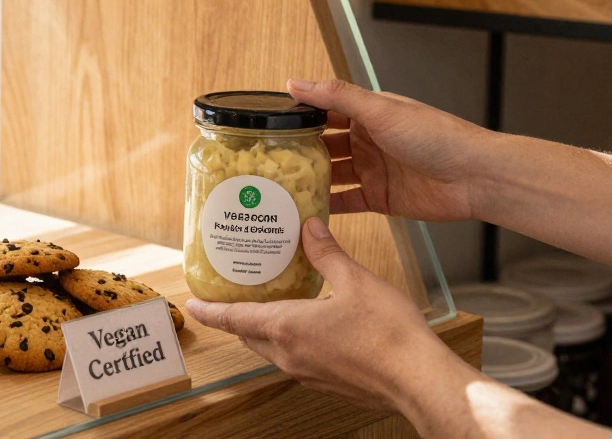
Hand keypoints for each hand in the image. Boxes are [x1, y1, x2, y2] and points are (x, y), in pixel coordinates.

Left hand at [186, 218, 462, 413]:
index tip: (192, 306)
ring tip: (270, 306)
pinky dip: (290, 342)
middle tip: (232, 297)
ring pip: (271, 350)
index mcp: (287, 327)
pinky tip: (308, 326)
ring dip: (264, 330)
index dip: (211, 311)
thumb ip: (327, 254)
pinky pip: (295, 360)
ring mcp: (307, 373)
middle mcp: (290, 355)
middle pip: (249, 335)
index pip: (234, 319)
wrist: (419, 380)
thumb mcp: (355, 280)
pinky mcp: (327, 382)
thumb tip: (309, 228)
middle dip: (237, 317)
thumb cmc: (389, 334)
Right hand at [288, 78, 493, 222]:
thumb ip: (336, 96)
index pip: (324, 111)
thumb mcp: (380, 110)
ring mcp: (372, 170)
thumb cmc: (436, 136)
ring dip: (309, 180)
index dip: (298, 118)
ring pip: (331, 175)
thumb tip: (295, 82)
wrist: (474, 177)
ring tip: (279, 188)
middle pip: (324, 145)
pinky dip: (327, 206)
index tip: (268, 126)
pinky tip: (306, 211)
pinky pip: (346, 202)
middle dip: (299, 152)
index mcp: (367, 113)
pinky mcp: (379, 198)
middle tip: (266, 162)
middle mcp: (367, 140)